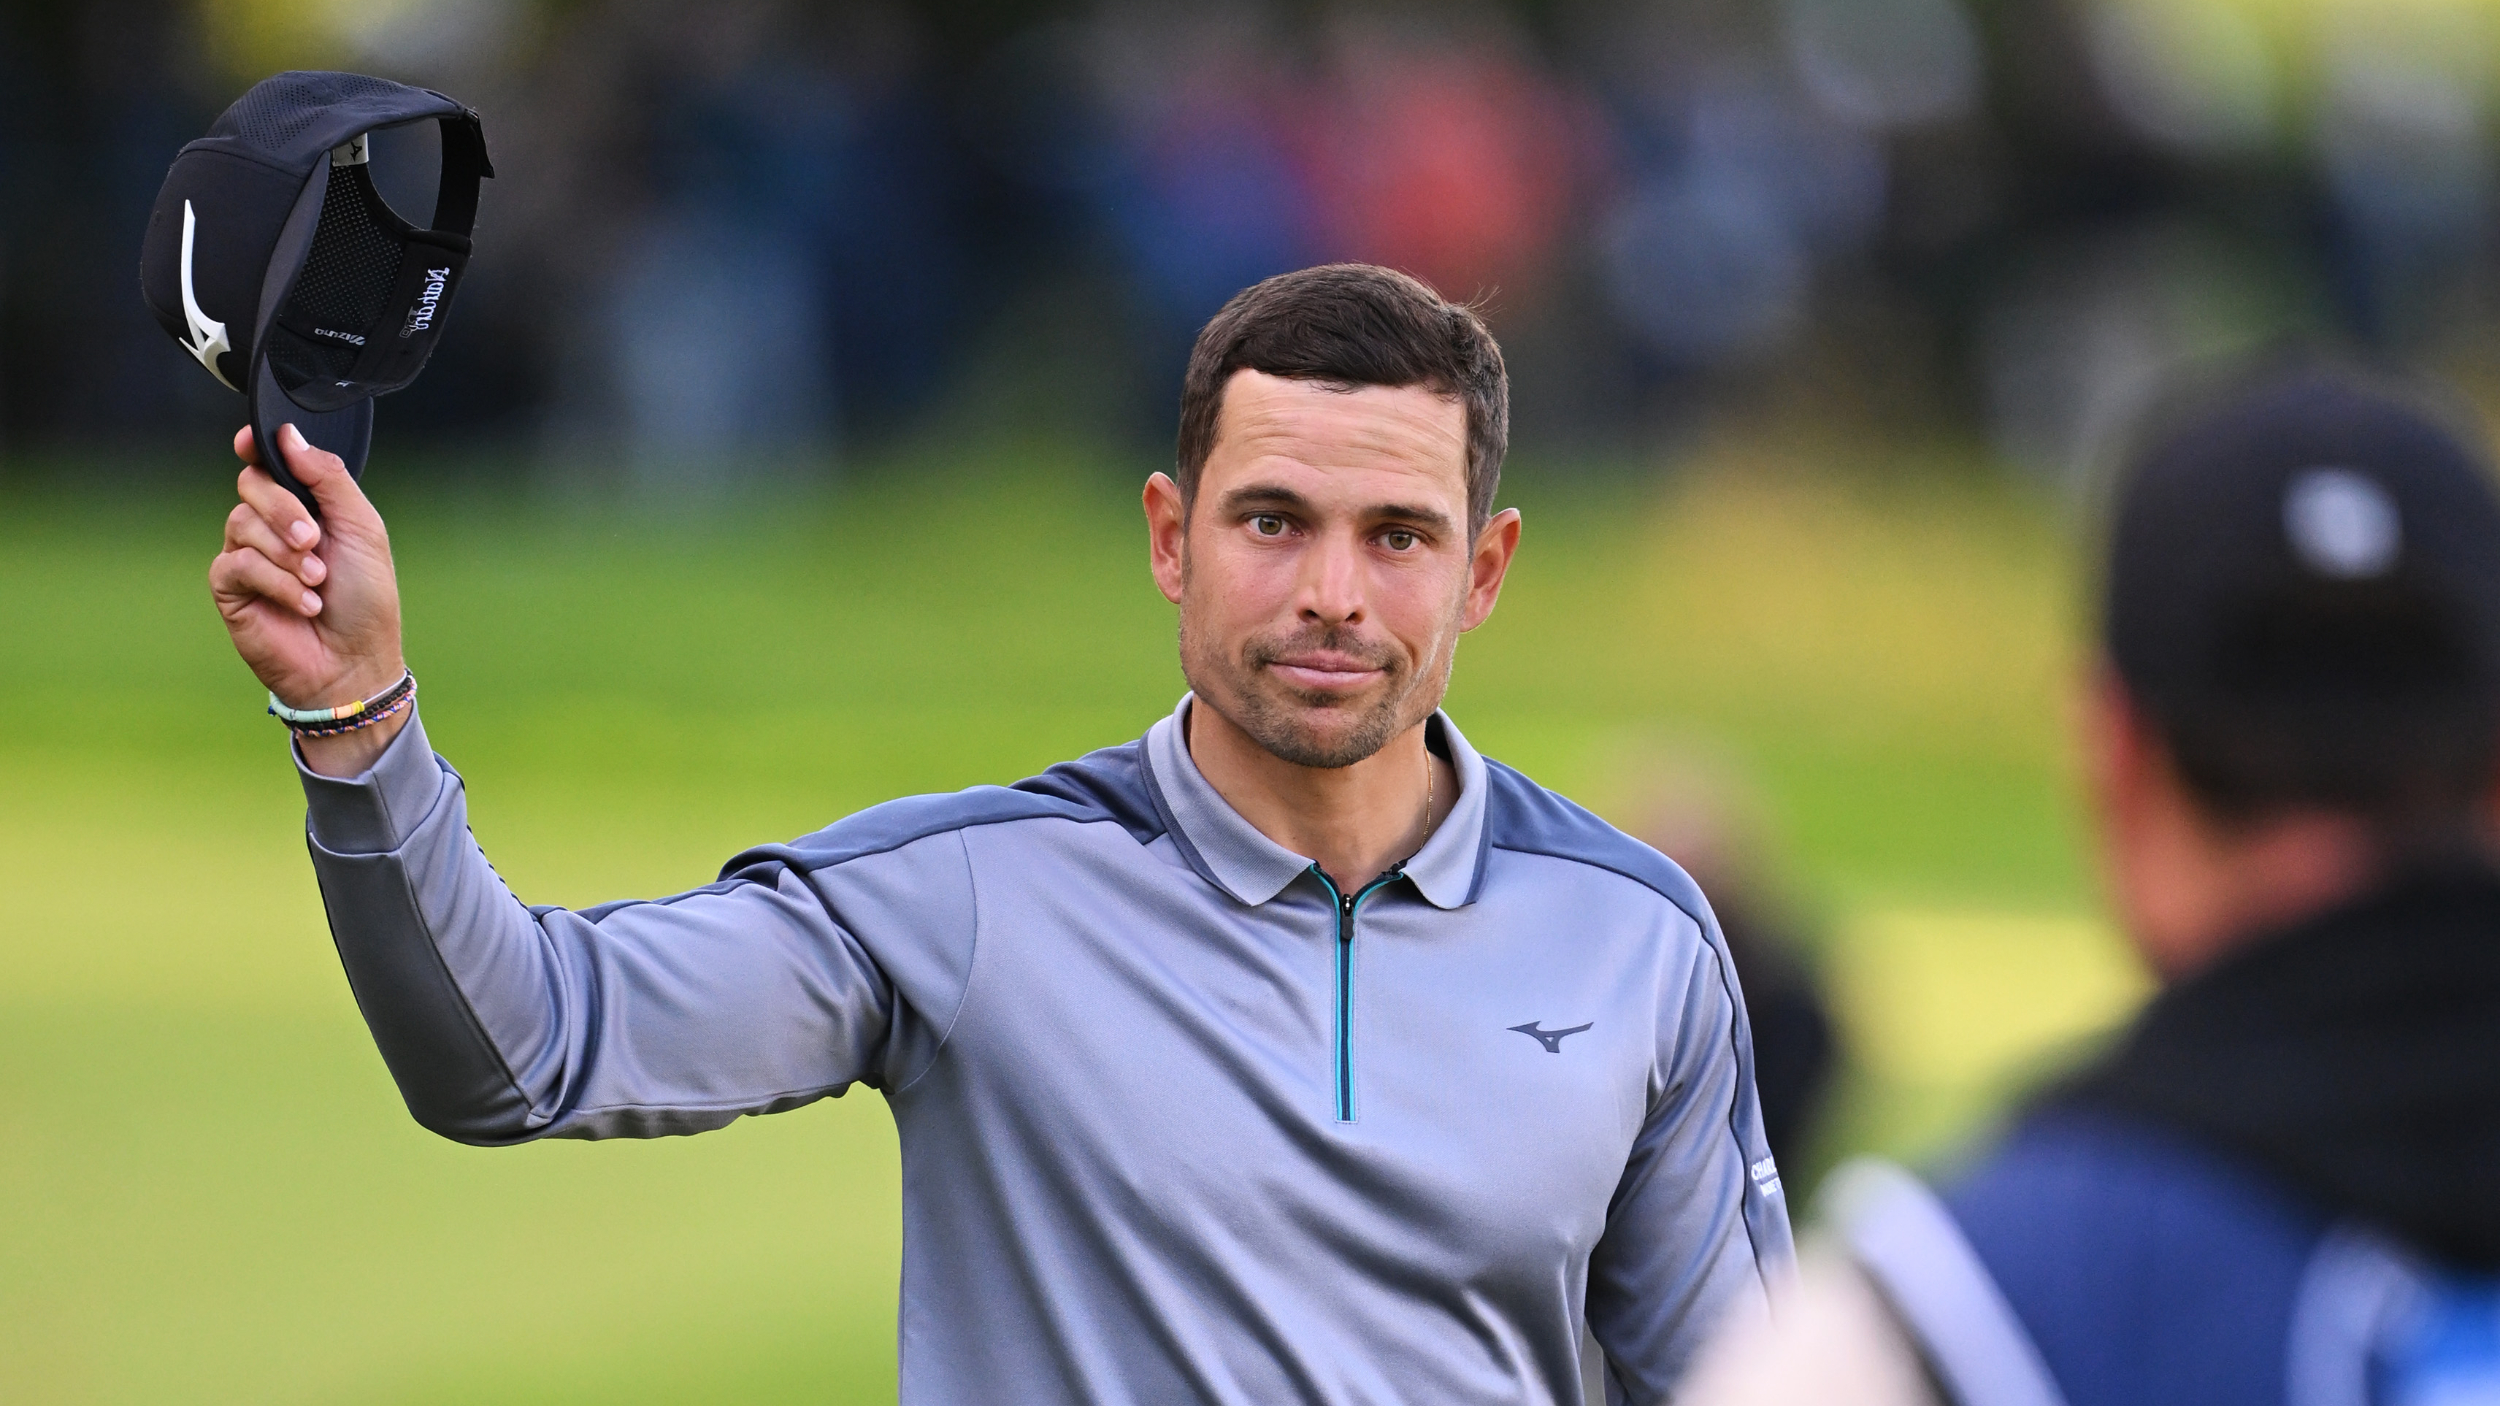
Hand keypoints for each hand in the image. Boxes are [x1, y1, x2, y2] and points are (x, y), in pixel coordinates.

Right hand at [210, 424, 408, 775]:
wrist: (355, 661)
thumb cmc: (365, 600)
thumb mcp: (362, 529)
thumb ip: (328, 478)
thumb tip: (289, 436)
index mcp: (307, 505)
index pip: (270, 463)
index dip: (256, 447)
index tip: (252, 441)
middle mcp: (272, 525)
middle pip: (252, 484)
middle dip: (285, 510)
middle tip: (314, 541)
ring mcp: (248, 554)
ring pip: (241, 522)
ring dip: (287, 554)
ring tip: (317, 582)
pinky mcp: (230, 588)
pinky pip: (236, 564)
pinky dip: (276, 582)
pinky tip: (304, 604)